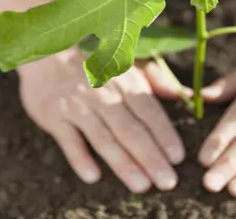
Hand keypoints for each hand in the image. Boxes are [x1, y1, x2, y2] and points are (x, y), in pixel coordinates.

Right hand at [17, 47, 186, 192]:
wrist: (47, 51)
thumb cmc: (95, 63)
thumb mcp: (128, 65)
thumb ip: (157, 82)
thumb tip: (188, 95)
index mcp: (125, 82)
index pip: (149, 111)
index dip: (164, 134)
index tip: (178, 158)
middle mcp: (103, 94)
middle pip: (131, 130)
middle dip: (151, 157)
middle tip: (167, 181)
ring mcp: (77, 105)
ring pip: (104, 138)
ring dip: (123, 163)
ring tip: (141, 185)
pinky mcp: (53, 115)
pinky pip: (68, 140)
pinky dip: (80, 158)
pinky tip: (93, 176)